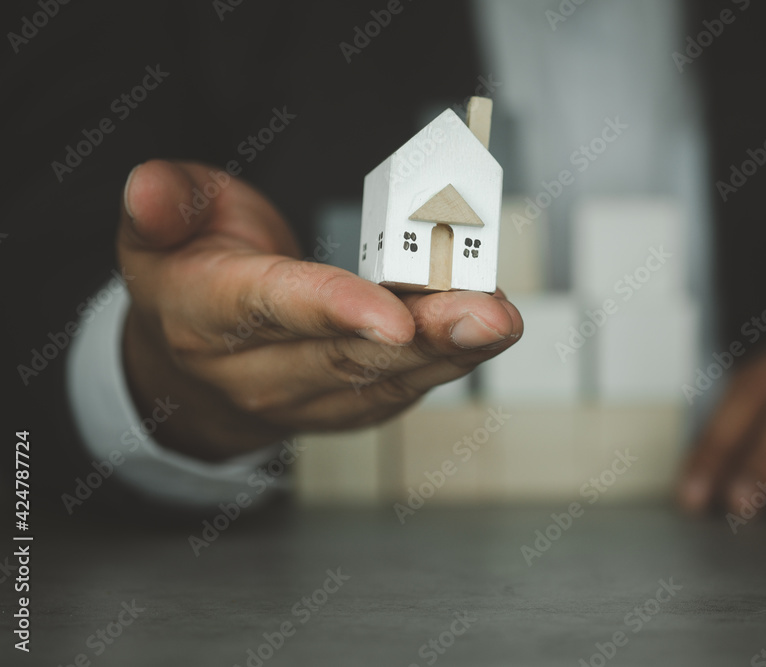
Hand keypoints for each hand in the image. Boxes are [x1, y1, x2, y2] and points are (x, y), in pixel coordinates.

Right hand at [117, 160, 521, 461]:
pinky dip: (450, 359)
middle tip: (489, 312)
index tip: (394, 316)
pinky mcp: (349, 408)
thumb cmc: (193, 275)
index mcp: (207, 317)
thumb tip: (148, 189)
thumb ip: (163, 204)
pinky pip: (404, 389)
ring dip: (452, 350)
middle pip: (348, 354)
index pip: (274, 311)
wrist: (199, 366)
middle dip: (425, 334)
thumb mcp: (160, 229)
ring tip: (501, 319)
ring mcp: (307, 400)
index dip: (335, 311)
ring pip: (387, 379)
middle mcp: (257, 374)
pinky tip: (487, 331)